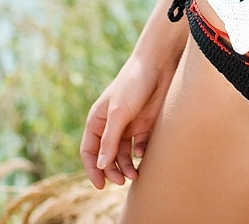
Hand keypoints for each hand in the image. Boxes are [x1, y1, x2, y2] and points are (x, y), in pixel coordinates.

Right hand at [80, 55, 176, 188]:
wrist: (159, 65)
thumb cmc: (133, 84)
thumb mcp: (118, 113)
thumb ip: (110, 140)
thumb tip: (101, 166)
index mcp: (97, 120)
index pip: (89, 151)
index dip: (93, 169)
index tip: (100, 184)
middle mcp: (111, 125)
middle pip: (107, 157)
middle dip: (112, 171)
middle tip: (121, 181)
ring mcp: (128, 125)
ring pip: (123, 155)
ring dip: (126, 166)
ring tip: (134, 175)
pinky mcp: (145, 124)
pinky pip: (140, 146)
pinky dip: (140, 153)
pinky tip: (143, 153)